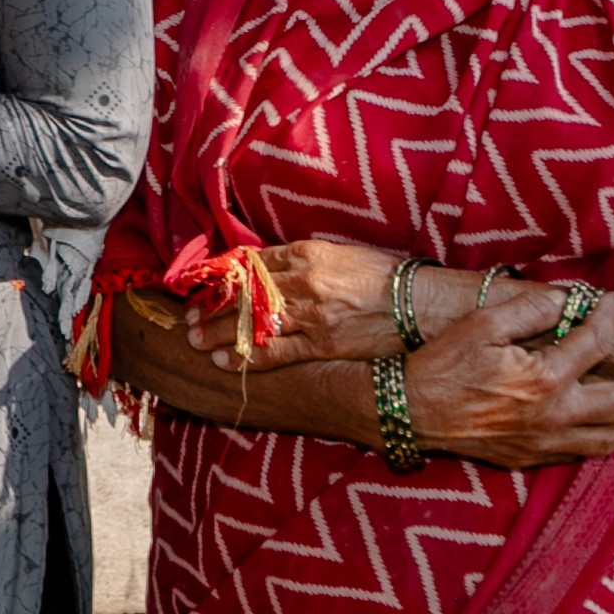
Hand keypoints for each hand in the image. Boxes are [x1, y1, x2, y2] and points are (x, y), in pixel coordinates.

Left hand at [181, 236, 425, 369]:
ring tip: (196, 340)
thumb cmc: (388, 277)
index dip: (223, 275)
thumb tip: (274, 264)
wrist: (424, 304)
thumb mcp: (344, 254)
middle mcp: (304, 279)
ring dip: (219, 332)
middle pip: (244, 292)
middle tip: (188, 316)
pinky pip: (275, 351)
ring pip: (251, 321)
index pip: (250, 262)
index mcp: (308, 252)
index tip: (205, 285)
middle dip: (212, 305)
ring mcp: (311, 312)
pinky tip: (225, 362)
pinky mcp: (322, 342)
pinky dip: (246, 357)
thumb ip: (307, 259)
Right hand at [402, 288, 613, 466]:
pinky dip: (605, 444)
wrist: (406, 413)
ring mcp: (543, 441)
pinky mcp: (528, 457)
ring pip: (609, 438)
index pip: (594, 345)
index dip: (607, 322)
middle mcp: (553, 415)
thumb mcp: (480, 324)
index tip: (610, 308)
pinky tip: (612, 435)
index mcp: (544, 378)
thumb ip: (529, 309)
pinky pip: (580, 454)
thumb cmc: (440, 365)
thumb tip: (568, 300)